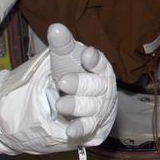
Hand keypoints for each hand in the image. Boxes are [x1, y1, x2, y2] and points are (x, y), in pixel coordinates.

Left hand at [47, 24, 117, 145]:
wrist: (75, 98)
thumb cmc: (73, 72)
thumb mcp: (65, 57)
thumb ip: (61, 44)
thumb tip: (55, 28)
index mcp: (99, 67)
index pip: (100, 63)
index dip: (94, 60)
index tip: (86, 55)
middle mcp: (104, 87)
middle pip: (97, 86)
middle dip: (81, 84)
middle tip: (63, 82)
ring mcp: (100, 107)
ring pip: (93, 107)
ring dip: (78, 106)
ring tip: (60, 105)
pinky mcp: (93, 124)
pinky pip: (88, 127)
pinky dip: (80, 129)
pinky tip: (70, 131)